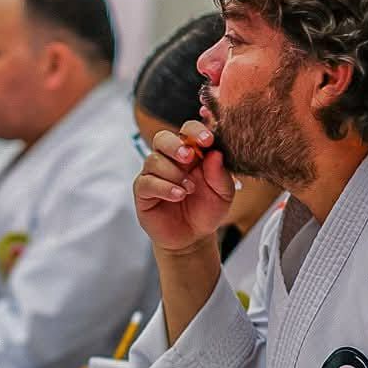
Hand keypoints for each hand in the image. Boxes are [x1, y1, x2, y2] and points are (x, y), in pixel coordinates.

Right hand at [134, 120, 235, 252]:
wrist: (193, 237)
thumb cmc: (207, 210)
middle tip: (189, 157)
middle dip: (175, 145)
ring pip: (154, 160)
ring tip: (189, 189)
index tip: (208, 140)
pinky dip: (164, 187)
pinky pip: (147, 182)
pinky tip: (178, 195)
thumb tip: (216, 153)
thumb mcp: (223, 193)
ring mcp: (154, 174)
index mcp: (191, 152)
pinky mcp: (143, 192)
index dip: (196, 131)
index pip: (187, 130)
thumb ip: (221, 174)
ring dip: (173, 173)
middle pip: (163, 138)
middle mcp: (170, 160)